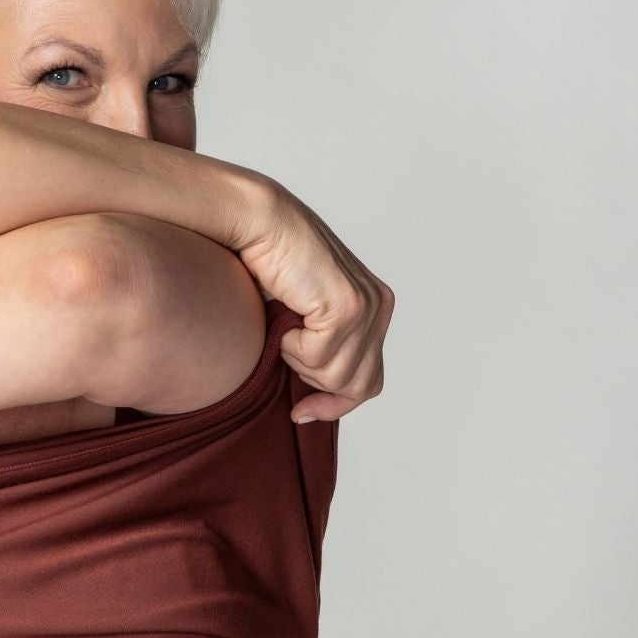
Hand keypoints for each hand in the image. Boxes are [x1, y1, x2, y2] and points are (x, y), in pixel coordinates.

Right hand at [238, 177, 394, 422]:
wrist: (259, 224)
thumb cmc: (269, 265)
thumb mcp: (303, 317)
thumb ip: (322, 346)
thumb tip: (316, 400)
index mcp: (376, 307)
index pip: (370, 380)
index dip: (336, 404)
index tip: (301, 412)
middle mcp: (379, 306)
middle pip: (357, 385)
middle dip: (316, 384)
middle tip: (288, 351)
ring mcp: (366, 307)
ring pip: (334, 376)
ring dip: (298, 358)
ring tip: (286, 323)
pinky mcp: (346, 308)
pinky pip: (315, 358)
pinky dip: (291, 344)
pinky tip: (286, 312)